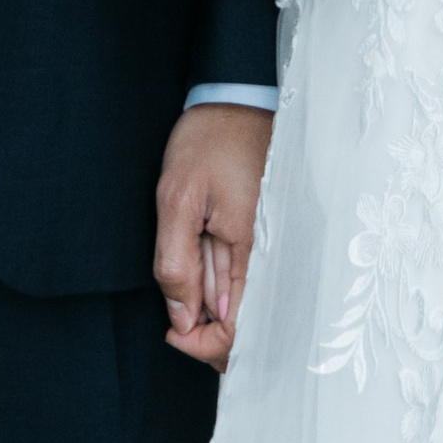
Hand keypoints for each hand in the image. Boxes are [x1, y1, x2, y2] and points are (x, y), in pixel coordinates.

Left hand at [155, 101, 272, 370]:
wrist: (235, 97)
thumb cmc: (207, 140)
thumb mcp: (177, 196)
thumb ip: (176, 262)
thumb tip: (181, 320)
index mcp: (254, 251)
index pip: (240, 332)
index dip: (204, 345)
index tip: (173, 333)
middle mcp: (269, 256)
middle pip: (245, 325)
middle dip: (205, 331)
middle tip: (172, 318)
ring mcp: (267, 247)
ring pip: (242, 304)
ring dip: (209, 308)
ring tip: (182, 287)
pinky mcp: (263, 236)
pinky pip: (243, 278)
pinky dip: (218, 286)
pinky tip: (199, 272)